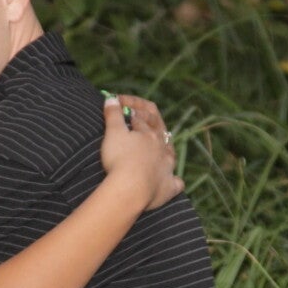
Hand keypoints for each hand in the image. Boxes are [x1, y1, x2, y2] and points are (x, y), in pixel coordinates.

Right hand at [101, 94, 182, 210]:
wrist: (130, 189)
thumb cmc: (120, 158)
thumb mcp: (113, 132)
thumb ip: (113, 114)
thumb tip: (112, 98)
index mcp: (150, 133)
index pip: (141, 116)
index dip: (129, 107)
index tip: (117, 104)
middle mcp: (162, 148)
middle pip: (159, 130)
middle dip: (149, 121)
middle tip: (137, 118)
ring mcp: (167, 168)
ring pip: (170, 153)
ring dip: (164, 148)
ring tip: (157, 147)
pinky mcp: (168, 187)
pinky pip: (176, 183)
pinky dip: (174, 180)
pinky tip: (171, 180)